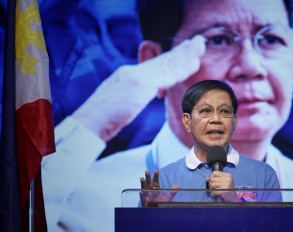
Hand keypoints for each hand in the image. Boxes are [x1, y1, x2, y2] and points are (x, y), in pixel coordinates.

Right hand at [72, 35, 205, 140]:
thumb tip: (144, 94)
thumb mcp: (118, 104)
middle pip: (162, 60)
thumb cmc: (100, 120)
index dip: (171, 58)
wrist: (87, 124)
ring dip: (186, 55)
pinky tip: (194, 63)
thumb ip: (133, 96)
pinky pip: (166, 75)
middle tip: (198, 42)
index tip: (185, 53)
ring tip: (200, 46)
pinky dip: (181, 68)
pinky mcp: (138, 84)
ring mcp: (135, 77)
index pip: (154, 65)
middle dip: (182, 51)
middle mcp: (131, 72)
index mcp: (127, 76)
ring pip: (166, 64)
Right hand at [139, 170, 178, 206]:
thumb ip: (172, 192)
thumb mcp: (168, 198)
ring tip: (142, 178)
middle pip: (148, 183)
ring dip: (143, 183)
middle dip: (147, 177)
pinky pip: (142, 198)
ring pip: (144, 188)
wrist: (156, 213)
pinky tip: (141, 191)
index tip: (156, 171)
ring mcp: (146, 196)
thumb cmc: (161, 204)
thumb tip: (178, 185)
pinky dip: (141, 195)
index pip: (155, 181)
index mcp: (155, 189)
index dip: (156, 176)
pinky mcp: (144, 202)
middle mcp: (150, 191)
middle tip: (147, 171)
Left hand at [206, 171, 237, 201]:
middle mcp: (227, 179)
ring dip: (211, 189)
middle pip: (212, 179)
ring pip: (212, 184)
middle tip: (213, 187)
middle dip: (211, 184)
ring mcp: (226, 185)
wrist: (234, 198)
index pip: (215, 173)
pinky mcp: (224, 191)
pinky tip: (214, 195)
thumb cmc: (227, 189)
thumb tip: (206, 179)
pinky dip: (213, 194)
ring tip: (214, 191)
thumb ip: (215, 179)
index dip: (211, 177)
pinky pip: (214, 191)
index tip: (211, 181)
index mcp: (227, 175)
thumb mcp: (223, 181)